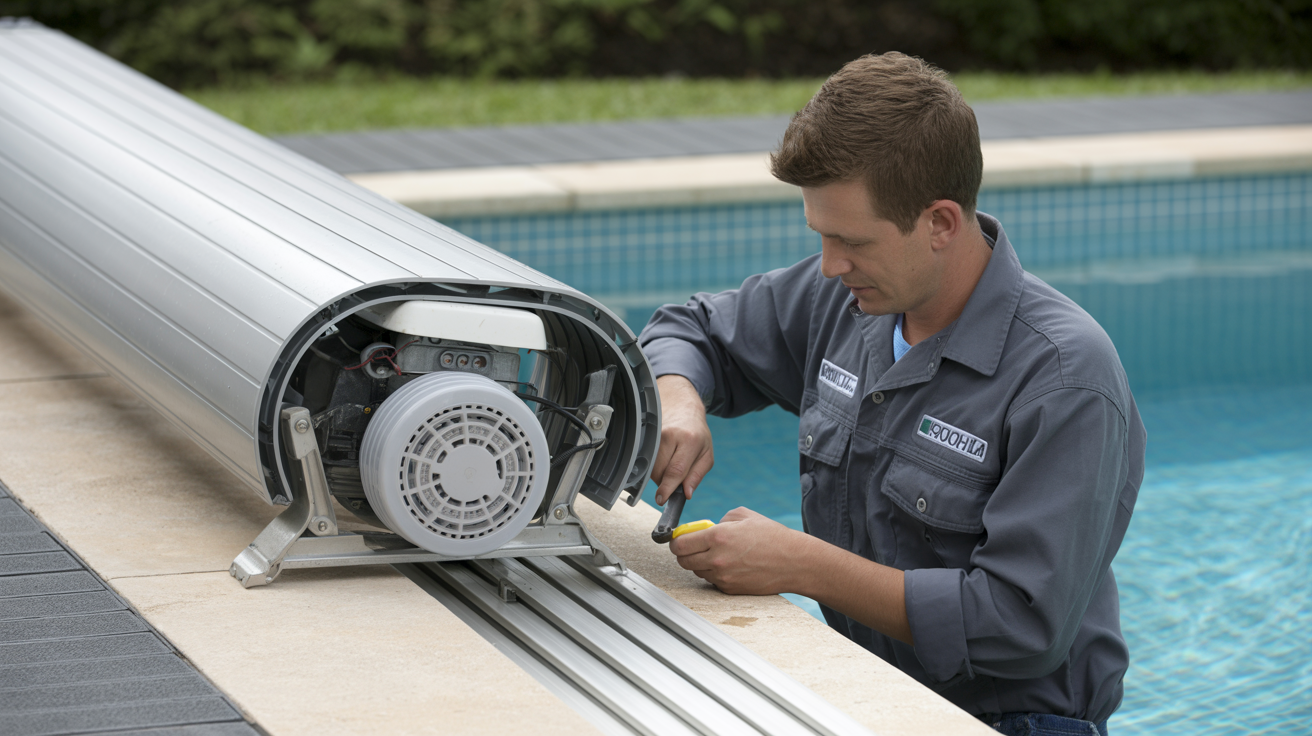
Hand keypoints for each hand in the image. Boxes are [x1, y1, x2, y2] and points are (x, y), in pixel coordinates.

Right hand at [651, 375, 714, 503]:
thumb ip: (697, 476)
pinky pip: (644, 459)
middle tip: (675, 474)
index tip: (662, 499)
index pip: (676, 470)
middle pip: (660, 472)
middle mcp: (670, 435)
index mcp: (690, 440)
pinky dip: (652, 465)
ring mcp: (655, 433)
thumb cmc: (696, 434)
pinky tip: (660, 456)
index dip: (667, 488)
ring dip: (658, 473)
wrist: (681, 408)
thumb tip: (686, 494)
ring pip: (650, 467)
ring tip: (669, 460)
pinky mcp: (644, 434)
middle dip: (665, 481)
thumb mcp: (706, 455)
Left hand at [670, 507, 914, 643]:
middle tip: (691, 547)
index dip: (675, 541)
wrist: (794, 561)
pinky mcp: (730, 589)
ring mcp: (723, 577)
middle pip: (682, 561)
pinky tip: (729, 565)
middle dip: (684, 553)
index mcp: (718, 536)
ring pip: (696, 572)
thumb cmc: (772, 536)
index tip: (678, 539)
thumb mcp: (744, 516)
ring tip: (716, 554)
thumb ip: (720, 520)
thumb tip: (705, 528)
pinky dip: (714, 573)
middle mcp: (717, 558)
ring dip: (699, 563)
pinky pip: (711, 581)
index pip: (679, 543)